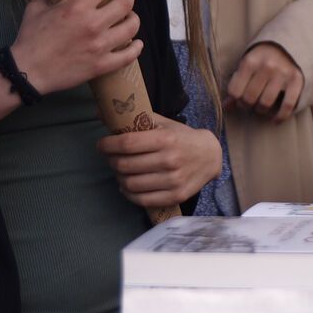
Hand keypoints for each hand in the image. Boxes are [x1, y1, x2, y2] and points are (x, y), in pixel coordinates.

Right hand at [8, 0, 139, 95]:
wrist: (27, 71)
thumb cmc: (30, 38)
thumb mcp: (35, 8)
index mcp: (77, 7)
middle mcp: (93, 24)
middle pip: (126, 3)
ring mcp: (100, 46)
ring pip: (132, 27)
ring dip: (133, 19)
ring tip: (128, 17)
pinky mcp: (102, 65)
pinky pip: (129, 56)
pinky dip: (136, 48)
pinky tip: (135, 43)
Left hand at [99, 122, 222, 209]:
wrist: (210, 156)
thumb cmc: (182, 137)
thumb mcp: (163, 123)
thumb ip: (135, 118)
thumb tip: (101, 112)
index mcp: (166, 139)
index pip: (127, 143)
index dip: (108, 145)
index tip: (102, 145)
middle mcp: (170, 160)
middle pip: (125, 164)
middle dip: (111, 160)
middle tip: (110, 157)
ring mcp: (173, 180)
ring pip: (130, 184)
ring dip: (119, 177)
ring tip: (120, 171)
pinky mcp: (175, 195)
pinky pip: (142, 200)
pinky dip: (128, 194)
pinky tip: (127, 186)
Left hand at [224, 42, 304, 122]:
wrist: (287, 45)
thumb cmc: (261, 58)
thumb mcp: (246, 66)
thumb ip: (236, 84)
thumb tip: (226, 107)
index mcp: (250, 61)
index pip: (235, 91)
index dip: (235, 99)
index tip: (240, 98)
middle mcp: (266, 66)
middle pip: (250, 99)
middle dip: (247, 105)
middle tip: (251, 102)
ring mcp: (283, 73)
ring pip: (266, 103)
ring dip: (261, 110)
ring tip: (261, 107)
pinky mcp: (297, 80)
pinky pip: (287, 105)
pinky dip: (280, 116)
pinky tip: (275, 120)